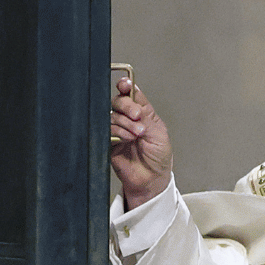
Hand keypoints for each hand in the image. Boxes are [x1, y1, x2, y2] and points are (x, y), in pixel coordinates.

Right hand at [111, 78, 172, 208]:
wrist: (151, 179)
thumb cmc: (158, 157)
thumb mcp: (158, 131)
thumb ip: (145, 112)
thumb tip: (134, 93)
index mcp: (142, 113)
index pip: (131, 94)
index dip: (125, 86)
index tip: (124, 85)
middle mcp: (128, 119)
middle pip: (118, 101)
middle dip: (127, 106)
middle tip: (137, 116)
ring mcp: (117, 130)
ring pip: (112, 115)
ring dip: (125, 123)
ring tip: (137, 135)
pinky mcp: (108, 141)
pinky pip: (106, 130)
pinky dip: (117, 132)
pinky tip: (127, 140)